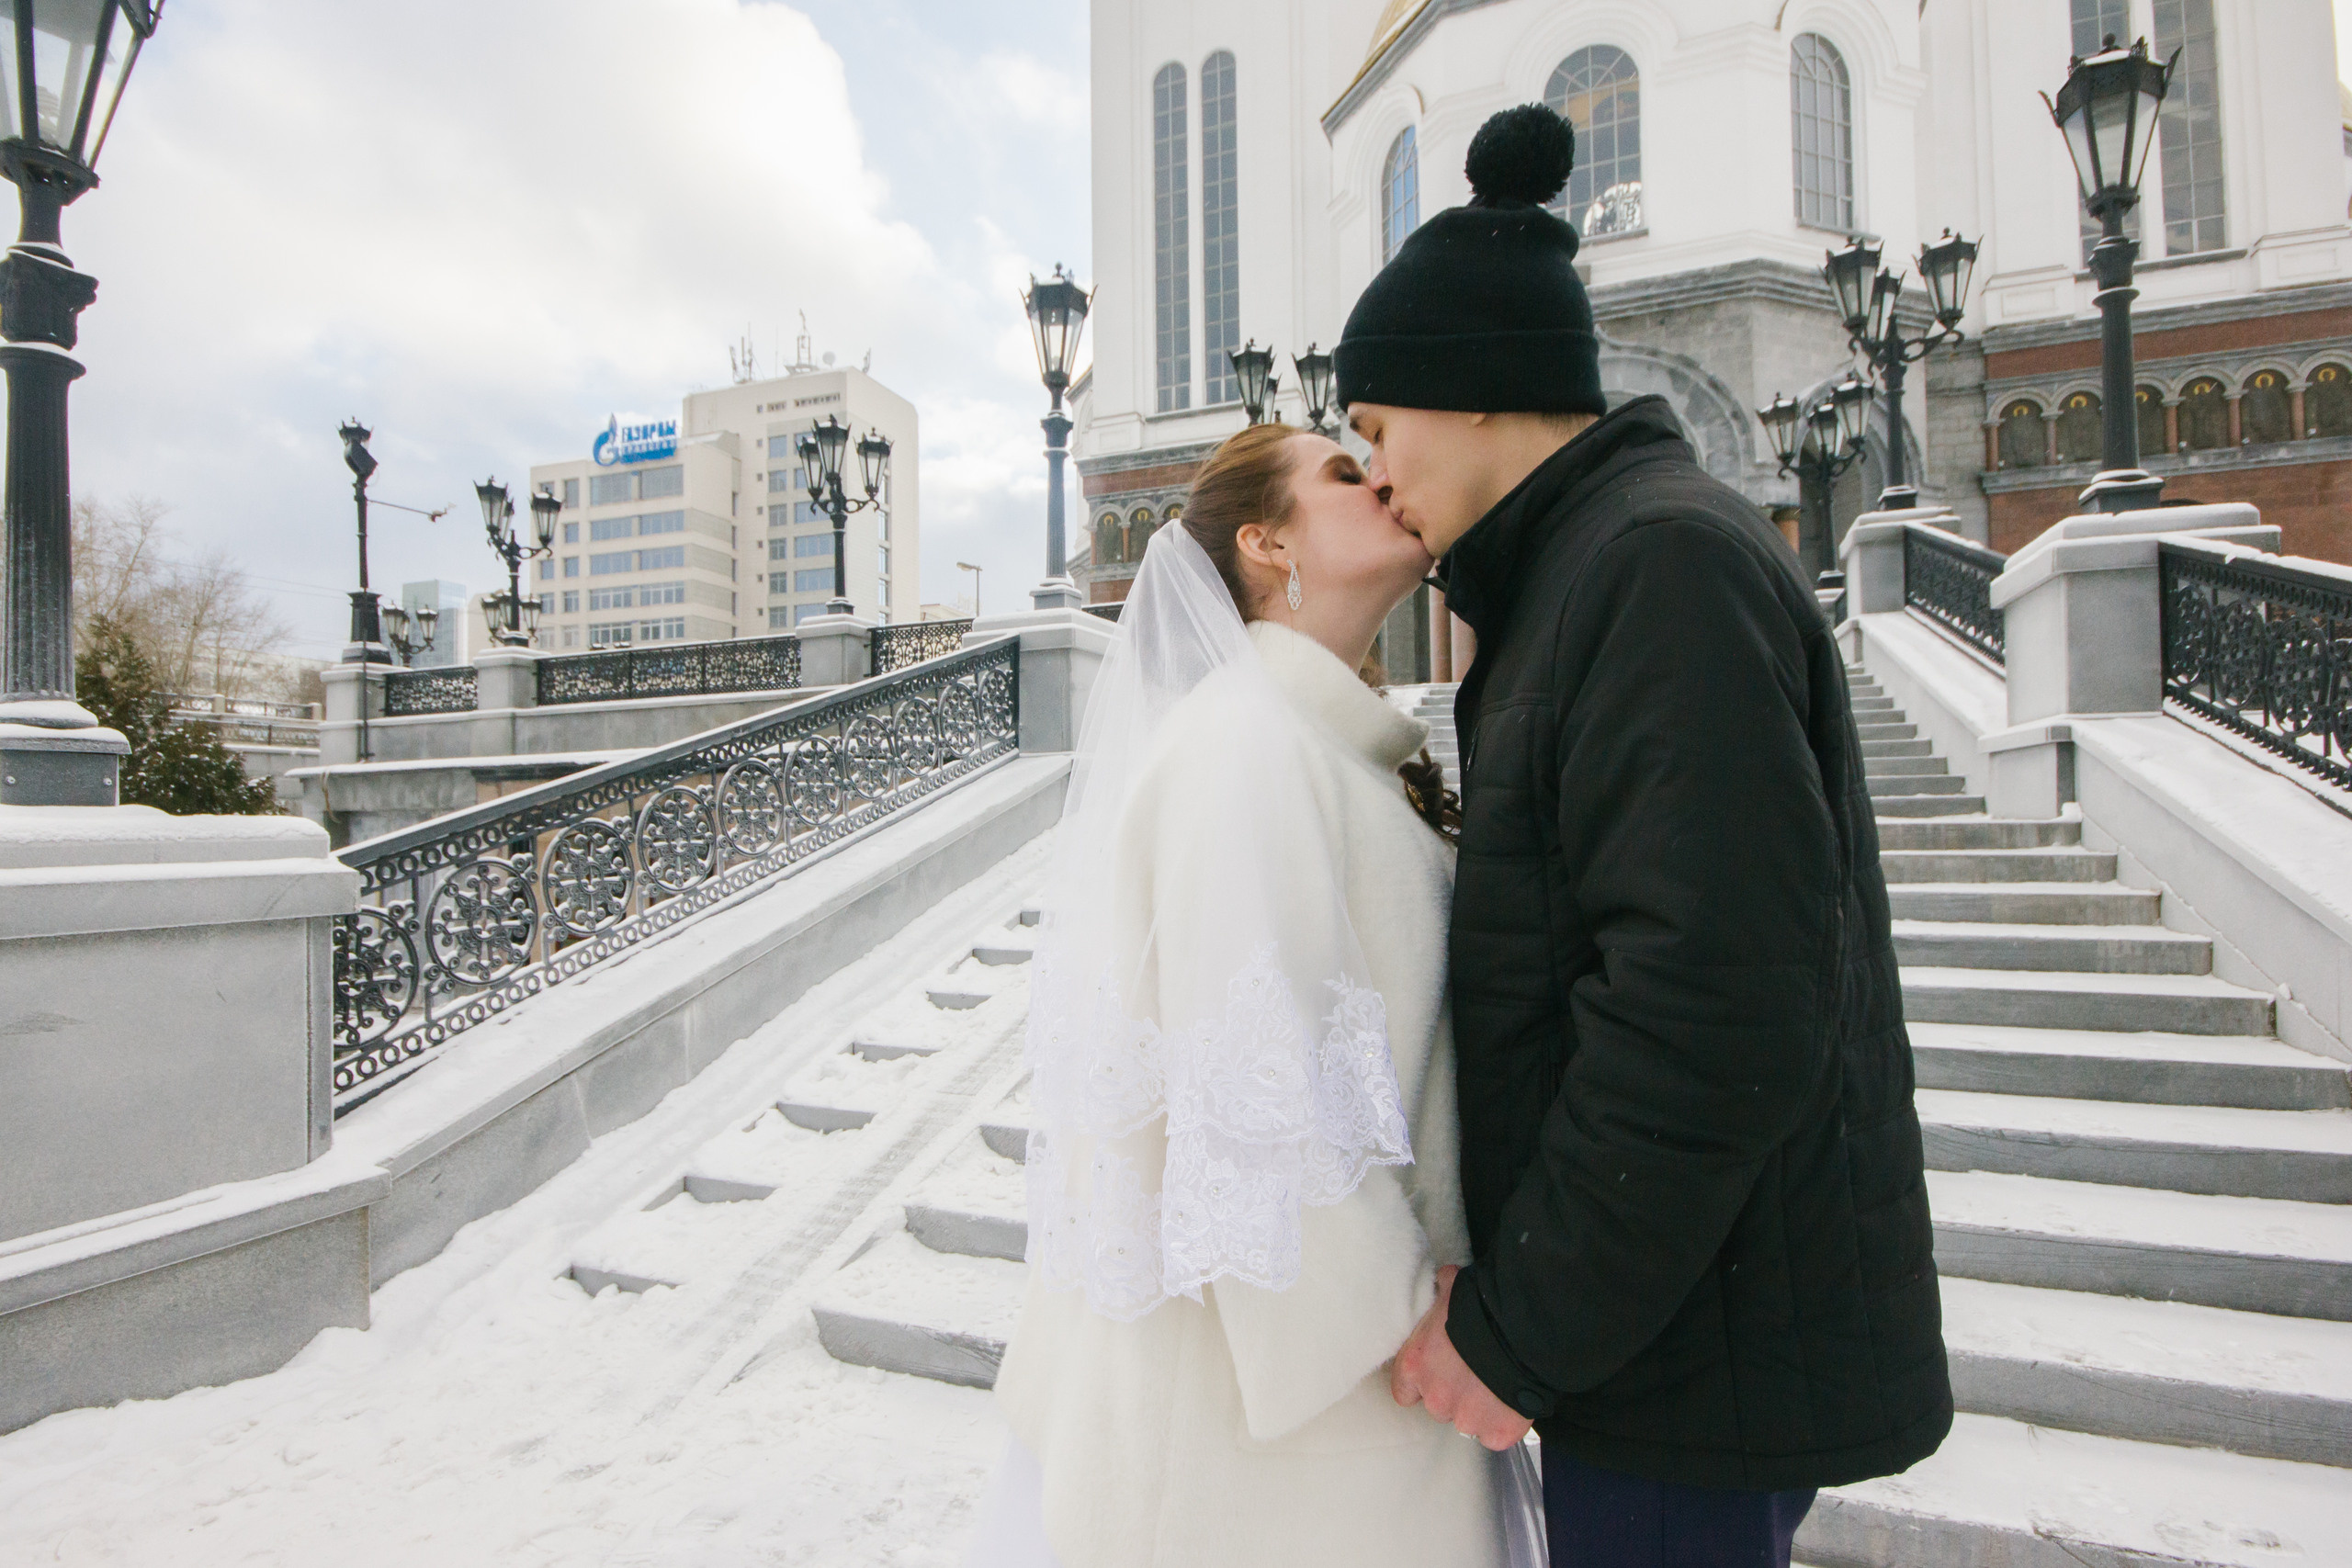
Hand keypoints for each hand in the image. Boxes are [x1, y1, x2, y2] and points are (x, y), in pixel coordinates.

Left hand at [1391, 1265, 1534, 1451]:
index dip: (1422, 1383)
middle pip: (1439, 1407)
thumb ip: (1441, 1290)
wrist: (1526, 1331)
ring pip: (1468, 1423)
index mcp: (1415, 1366)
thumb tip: (1443, 1278)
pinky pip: (1495, 1435)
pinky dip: (1504, 1423)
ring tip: (1498, 1385)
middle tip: (1477, 1373)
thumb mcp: (1453, 1290)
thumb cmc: (1485, 1306)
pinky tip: (1512, 1401)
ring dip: (1480, 1410)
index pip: (1404, 1392)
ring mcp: (1466, 1420)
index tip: (1439, 1374)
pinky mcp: (1497, 1433)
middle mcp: (1435, 1398)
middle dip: (1456, 1395)